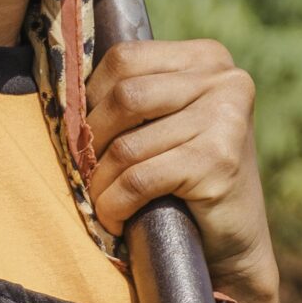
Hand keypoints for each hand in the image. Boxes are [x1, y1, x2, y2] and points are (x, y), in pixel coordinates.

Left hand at [85, 38, 278, 302]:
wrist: (235, 244)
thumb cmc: (188, 180)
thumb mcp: (167, 121)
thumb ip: (136, 96)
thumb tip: (66, 91)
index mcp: (207, 57)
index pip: (125, 58)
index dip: (91, 97)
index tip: (85, 133)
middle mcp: (224, 80)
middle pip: (125, 96)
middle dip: (93, 139)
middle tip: (87, 170)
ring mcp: (225, 119)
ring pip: (128, 145)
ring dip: (101, 182)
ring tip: (101, 201)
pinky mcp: (217, 161)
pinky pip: (139, 180)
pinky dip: (115, 205)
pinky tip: (116, 220)